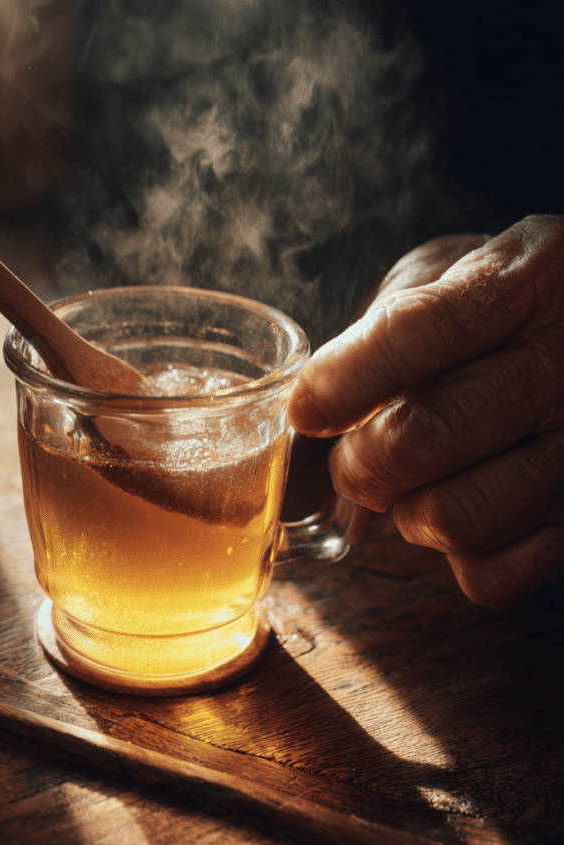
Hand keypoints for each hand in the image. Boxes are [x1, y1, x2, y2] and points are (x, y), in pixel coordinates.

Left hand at [289, 217, 563, 607]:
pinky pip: (490, 575)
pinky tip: (467, 508)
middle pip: (418, 441)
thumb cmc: (510, 303)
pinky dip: (458, 556)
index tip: (306, 410)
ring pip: (450, 519)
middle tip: (358, 455)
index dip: (342, 382)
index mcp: (525, 283)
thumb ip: (381, 328)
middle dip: (358, 461)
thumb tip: (314, 413)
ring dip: (408, 512)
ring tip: (420, 482)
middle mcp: (560, 368)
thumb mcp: (451, 270)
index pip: (416, 335)